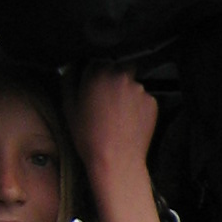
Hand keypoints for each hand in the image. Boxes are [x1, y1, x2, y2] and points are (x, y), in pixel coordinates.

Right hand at [67, 66, 159, 180]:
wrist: (116, 159)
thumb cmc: (88, 136)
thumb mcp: (69, 108)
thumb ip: (69, 82)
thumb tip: (72, 68)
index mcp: (98, 74)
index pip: (97, 62)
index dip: (95, 74)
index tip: (93, 86)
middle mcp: (121, 76)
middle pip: (118, 68)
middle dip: (113, 79)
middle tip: (106, 99)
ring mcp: (139, 88)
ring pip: (131, 84)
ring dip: (126, 92)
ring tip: (118, 114)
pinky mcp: (151, 101)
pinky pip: (143, 98)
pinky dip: (137, 105)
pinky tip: (129, 120)